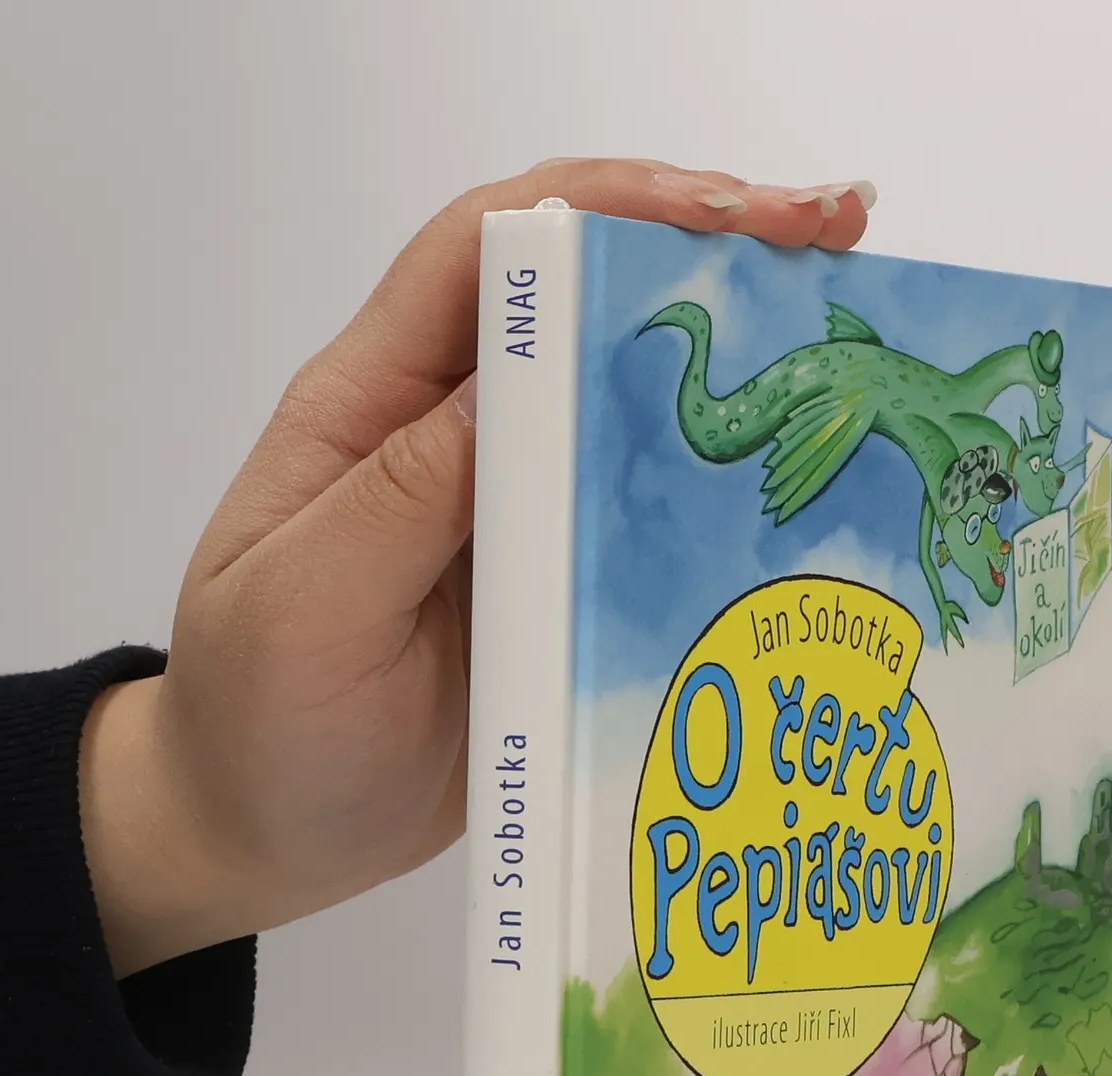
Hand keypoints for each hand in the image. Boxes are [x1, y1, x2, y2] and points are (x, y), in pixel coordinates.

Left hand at [80, 159, 871, 974]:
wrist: (261, 832)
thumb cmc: (258, 720)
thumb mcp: (307, 607)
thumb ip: (403, 498)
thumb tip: (520, 380)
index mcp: (373, 409)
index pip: (489, 255)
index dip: (606, 207)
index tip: (732, 213)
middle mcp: (452, 439)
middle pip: (583, 308)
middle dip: (709, 259)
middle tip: (842, 247)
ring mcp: (513, 516)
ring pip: (630, 408)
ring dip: (738, 369)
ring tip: (853, 347)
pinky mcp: (554, 591)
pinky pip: (644, 522)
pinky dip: (722, 494)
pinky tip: (804, 497)